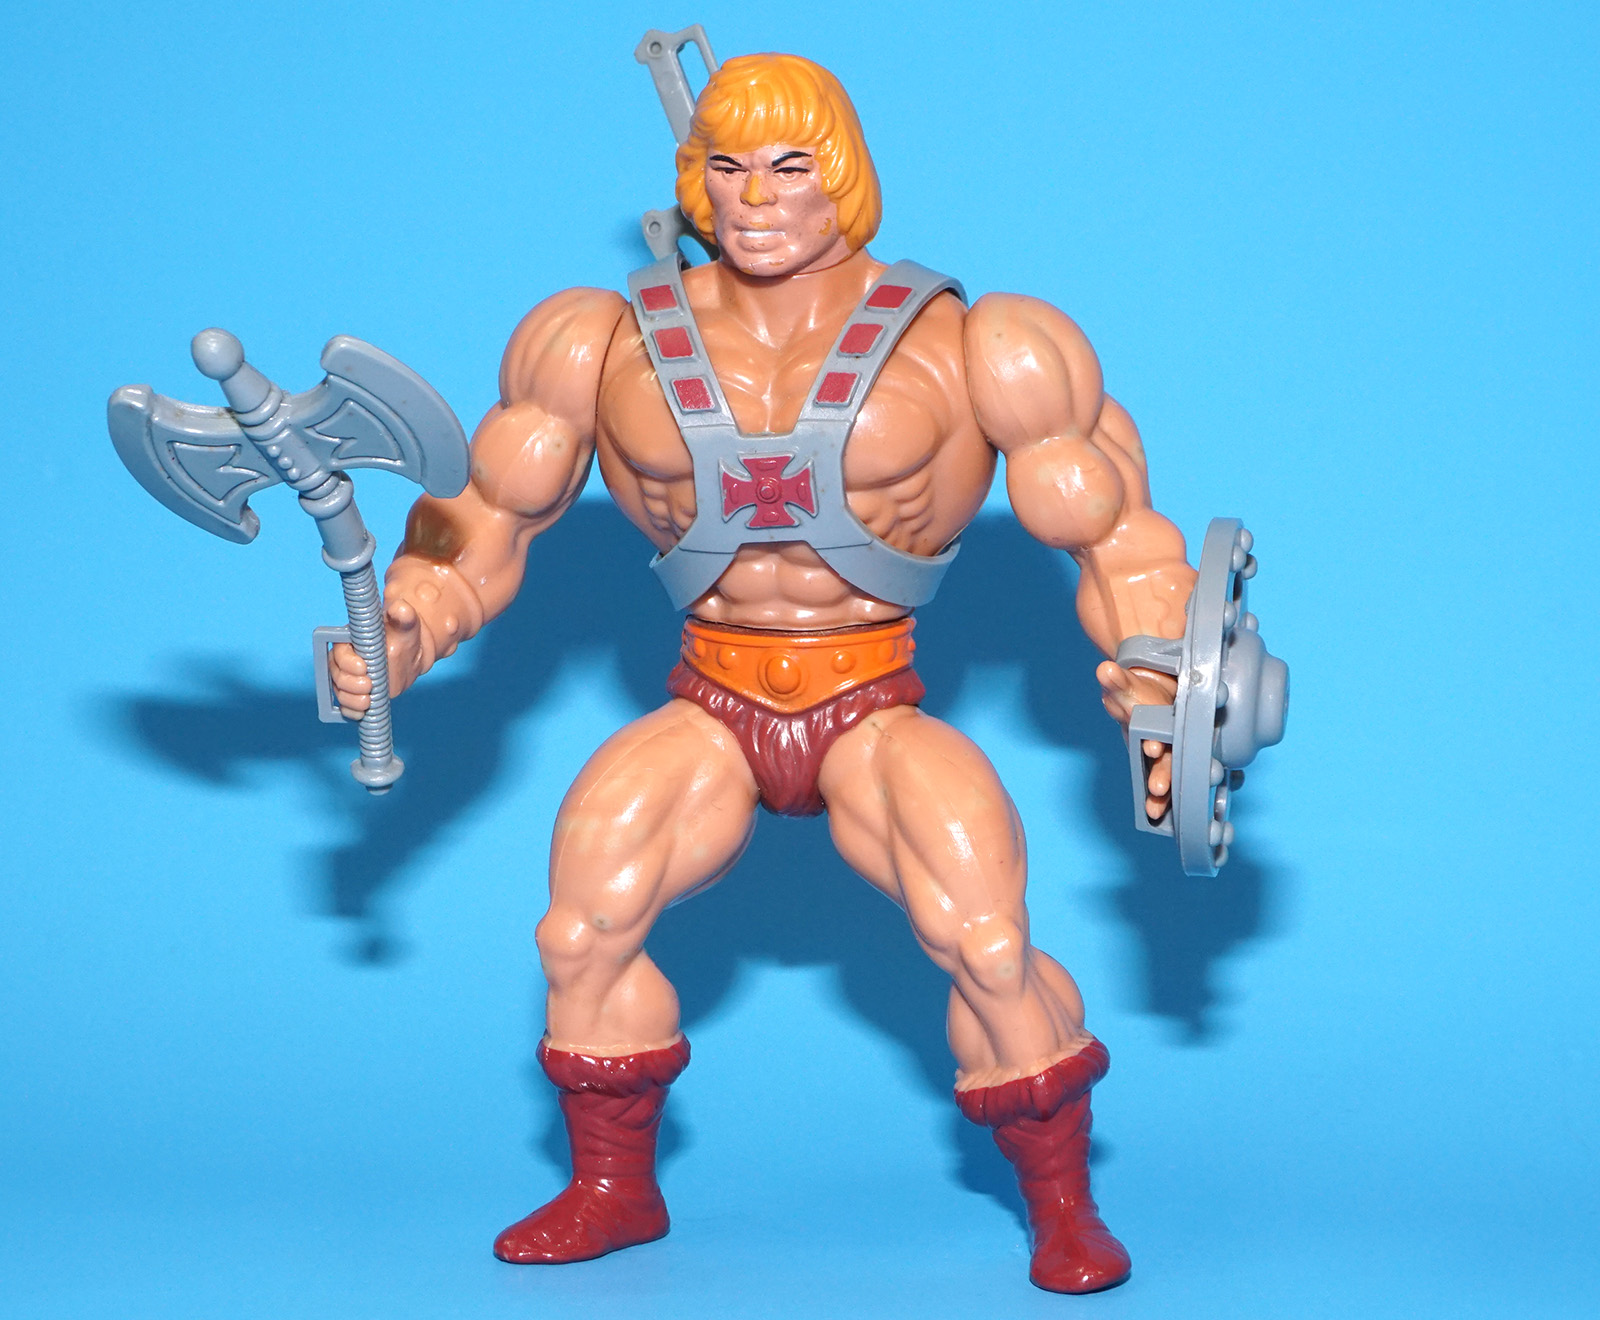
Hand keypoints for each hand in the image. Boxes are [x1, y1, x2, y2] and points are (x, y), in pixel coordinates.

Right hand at [329, 595, 426, 719]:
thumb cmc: (404, 636)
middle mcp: (344, 660)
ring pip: (339, 690)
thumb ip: (404, 617)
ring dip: (350, 699)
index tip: (363, 668)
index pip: (338, 652)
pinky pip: (345, 704)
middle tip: (369, 685)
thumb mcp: (407, 624)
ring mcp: (348, 677)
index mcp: (350, 641)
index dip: (347, 662)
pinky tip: (361, 713)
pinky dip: (350, 711)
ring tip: (367, 701)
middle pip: (335, 674)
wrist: (411, 653)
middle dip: (349, 683)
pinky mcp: (355, 692)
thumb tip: (402, 608)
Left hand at [1096, 660, 1178, 822]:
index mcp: (1169, 716)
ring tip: (1154, 809)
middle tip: (1157, 789)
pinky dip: (1168, 800)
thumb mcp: (1125, 687)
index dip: (1160, 739)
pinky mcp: (1166, 766)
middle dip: (1165, 773)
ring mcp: (1172, 753)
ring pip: (1171, 774)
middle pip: (1173, 756)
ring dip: (1165, 793)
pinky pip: (1168, 784)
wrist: (1151, 694)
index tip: (1152, 749)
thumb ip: (1116, 682)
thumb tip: (1105, 671)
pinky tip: (1161, 818)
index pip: (1167, 728)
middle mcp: (1175, 737)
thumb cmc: (1138, 693)